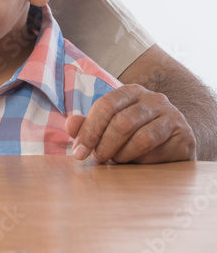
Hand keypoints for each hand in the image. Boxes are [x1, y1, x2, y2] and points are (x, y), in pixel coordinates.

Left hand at [67, 84, 196, 163]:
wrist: (173, 142)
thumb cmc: (134, 133)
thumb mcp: (108, 127)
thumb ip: (88, 126)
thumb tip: (70, 125)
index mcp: (131, 91)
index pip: (106, 105)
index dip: (89, 130)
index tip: (78, 152)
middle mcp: (154, 99)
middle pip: (122, 122)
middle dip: (104, 145)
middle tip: (97, 159)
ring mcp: (173, 116)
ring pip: (141, 139)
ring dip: (122, 155)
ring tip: (116, 160)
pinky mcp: (184, 137)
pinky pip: (158, 152)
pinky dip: (141, 161)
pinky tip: (137, 163)